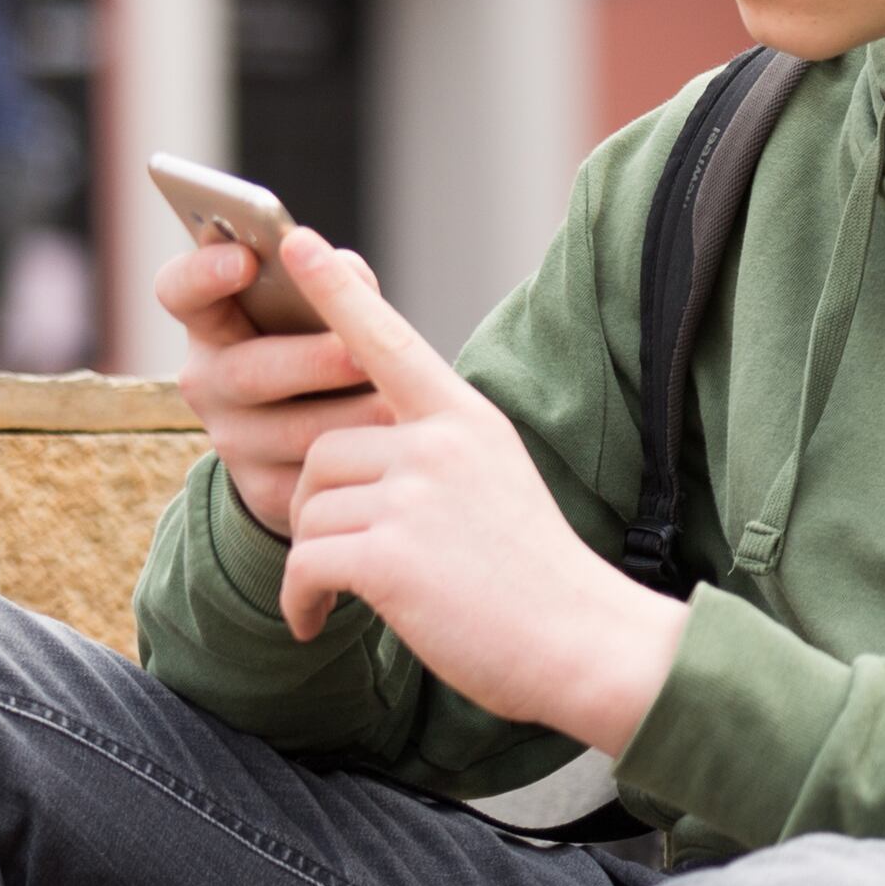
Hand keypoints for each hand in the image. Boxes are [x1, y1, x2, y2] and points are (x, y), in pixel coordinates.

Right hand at [163, 229, 385, 536]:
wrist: (329, 445)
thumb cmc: (329, 355)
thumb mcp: (324, 318)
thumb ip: (335, 288)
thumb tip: (346, 269)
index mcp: (215, 324)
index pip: (180, 291)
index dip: (203, 273)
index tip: (243, 259)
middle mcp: (208, 381)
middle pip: (246, 371)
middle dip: (309, 361)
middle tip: (358, 356)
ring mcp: (232, 440)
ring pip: (292, 431)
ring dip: (350, 418)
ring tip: (399, 409)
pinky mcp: (266, 491)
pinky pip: (315, 480)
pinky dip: (359, 464)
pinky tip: (393, 454)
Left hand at [265, 233, 686, 752]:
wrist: (587, 645)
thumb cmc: (540, 579)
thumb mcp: (495, 487)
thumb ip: (433, 455)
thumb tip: (349, 456)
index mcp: (467, 420)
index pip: (388, 341)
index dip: (338, 293)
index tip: (297, 240)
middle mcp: (440, 445)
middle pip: (323, 451)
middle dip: (322, 508)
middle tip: (356, 558)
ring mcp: (415, 498)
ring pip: (308, 510)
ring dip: (315, 560)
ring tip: (353, 596)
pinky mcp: (388, 555)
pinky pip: (303, 563)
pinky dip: (299, 600)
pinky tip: (319, 622)